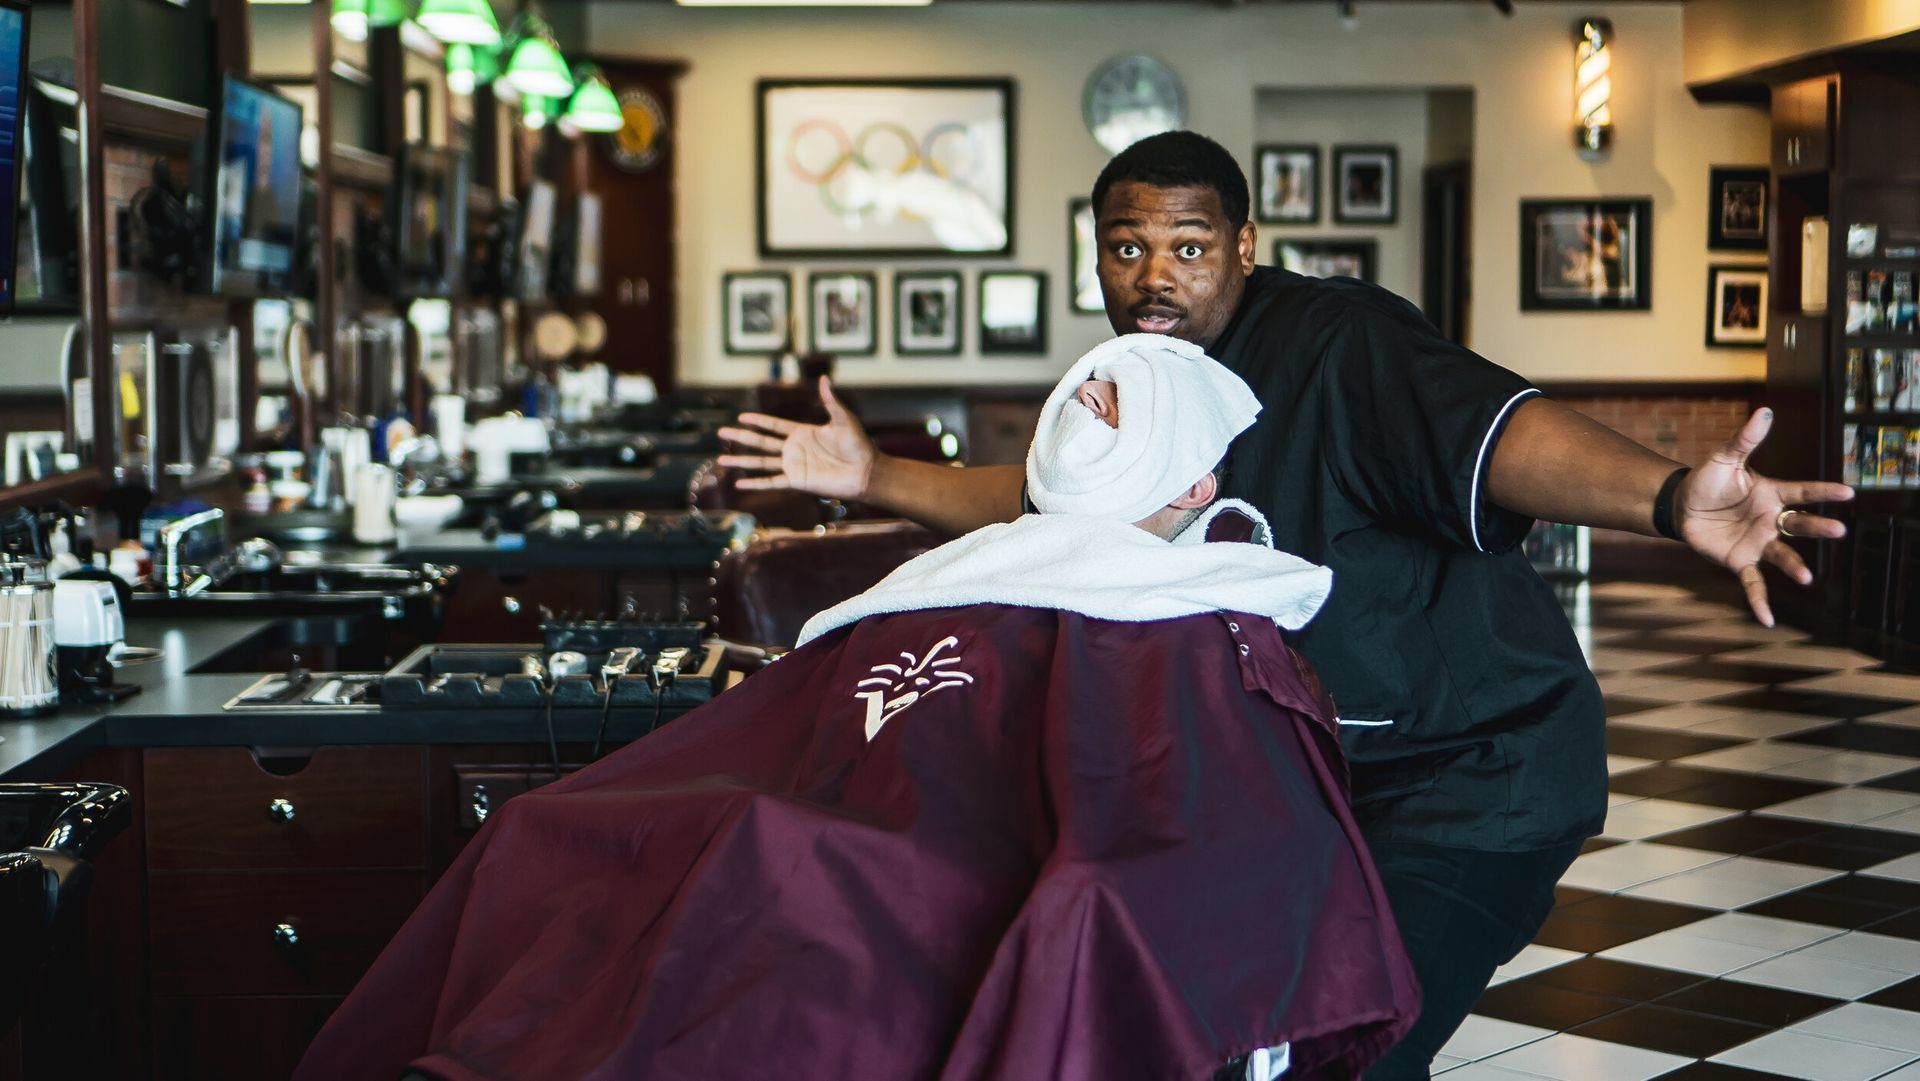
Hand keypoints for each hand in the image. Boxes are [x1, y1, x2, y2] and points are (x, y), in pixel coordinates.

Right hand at [716, 376, 876, 499]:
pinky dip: (755, 483)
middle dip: (741, 437)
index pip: (774, 425)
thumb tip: (824, 379)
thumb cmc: (858, 445)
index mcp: (802, 432)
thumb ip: (830, 401)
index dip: (758, 421)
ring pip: (760, 462)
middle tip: (721, 433)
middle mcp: (794, 449)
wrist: (865, 471)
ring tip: (721, 460)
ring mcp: (793, 465)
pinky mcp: (796, 481)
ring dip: (741, 461)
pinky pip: (771, 482)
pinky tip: (739, 484)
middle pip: (761, 441)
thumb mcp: (844, 419)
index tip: (741, 417)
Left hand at [1677, 408, 1854, 626]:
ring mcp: (1759, 543)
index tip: (1848, 491)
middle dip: (1818, 527)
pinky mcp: (1741, 562)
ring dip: (1795, 566)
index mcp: (1772, 494)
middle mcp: (1771, 520)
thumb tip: (1764, 411)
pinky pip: (1753, 583)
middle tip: (1838, 530)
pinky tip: (1768, 620)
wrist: (1680, 506)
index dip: (1823, 491)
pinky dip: (1759, 601)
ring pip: (1782, 555)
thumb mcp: (1723, 458)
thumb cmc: (1706, 480)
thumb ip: (1744, 440)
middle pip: (1799, 524)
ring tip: (1807, 577)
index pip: (1802, 491)